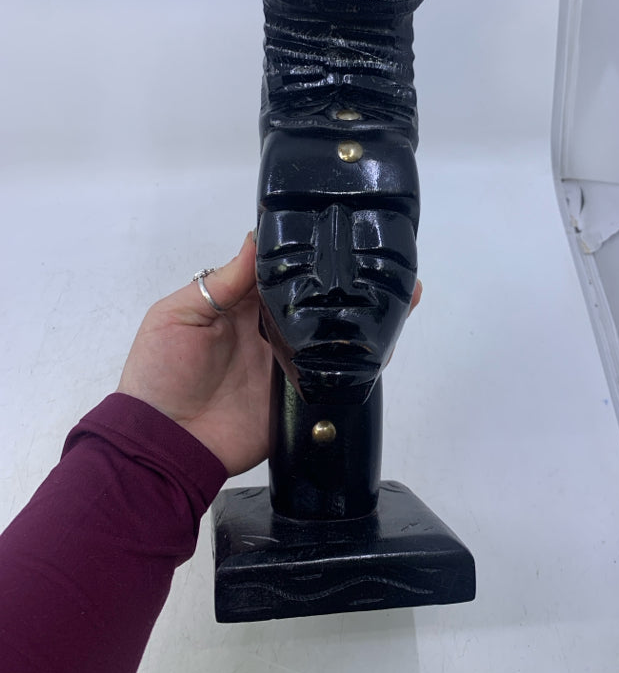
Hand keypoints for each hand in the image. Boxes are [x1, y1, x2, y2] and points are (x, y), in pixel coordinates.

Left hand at [118, 234, 422, 476]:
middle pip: (316, 299)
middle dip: (348, 279)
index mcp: (243, 305)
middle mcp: (272, 330)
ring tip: (404, 290)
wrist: (165, 445)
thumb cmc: (159, 374)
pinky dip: (362, 360)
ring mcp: (290, 363)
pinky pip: (336, 376)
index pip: (283, 270)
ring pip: (334, 334)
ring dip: (365, 313)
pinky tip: (388, 337)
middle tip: (385, 256)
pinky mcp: (301, 396)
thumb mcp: (178, 316)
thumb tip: (255, 236)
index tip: (340, 227)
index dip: (308, 250)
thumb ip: (221, 282)